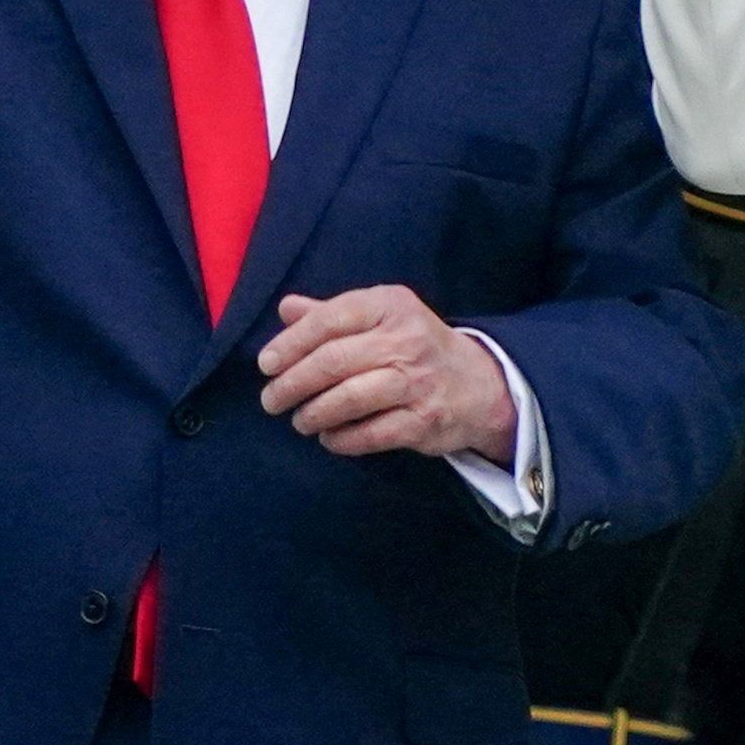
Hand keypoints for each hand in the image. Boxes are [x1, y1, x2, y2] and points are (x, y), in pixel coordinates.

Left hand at [255, 287, 514, 464]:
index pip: (330, 319)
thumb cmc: (414, 346)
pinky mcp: (425, 420)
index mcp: (390, 305)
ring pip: (350, 398)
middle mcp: (406, 339)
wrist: (478, 384)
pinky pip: (372, 434)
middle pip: (334, 361)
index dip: (291, 343)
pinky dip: (343, 439)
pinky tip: (328, 439)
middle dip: (293, 383)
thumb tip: (285, 309)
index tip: (266, 365)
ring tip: (299, 420)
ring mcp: (418, 381)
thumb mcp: (379, 317)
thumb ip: (331, 314)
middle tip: (271, 400)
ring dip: (314, 413)